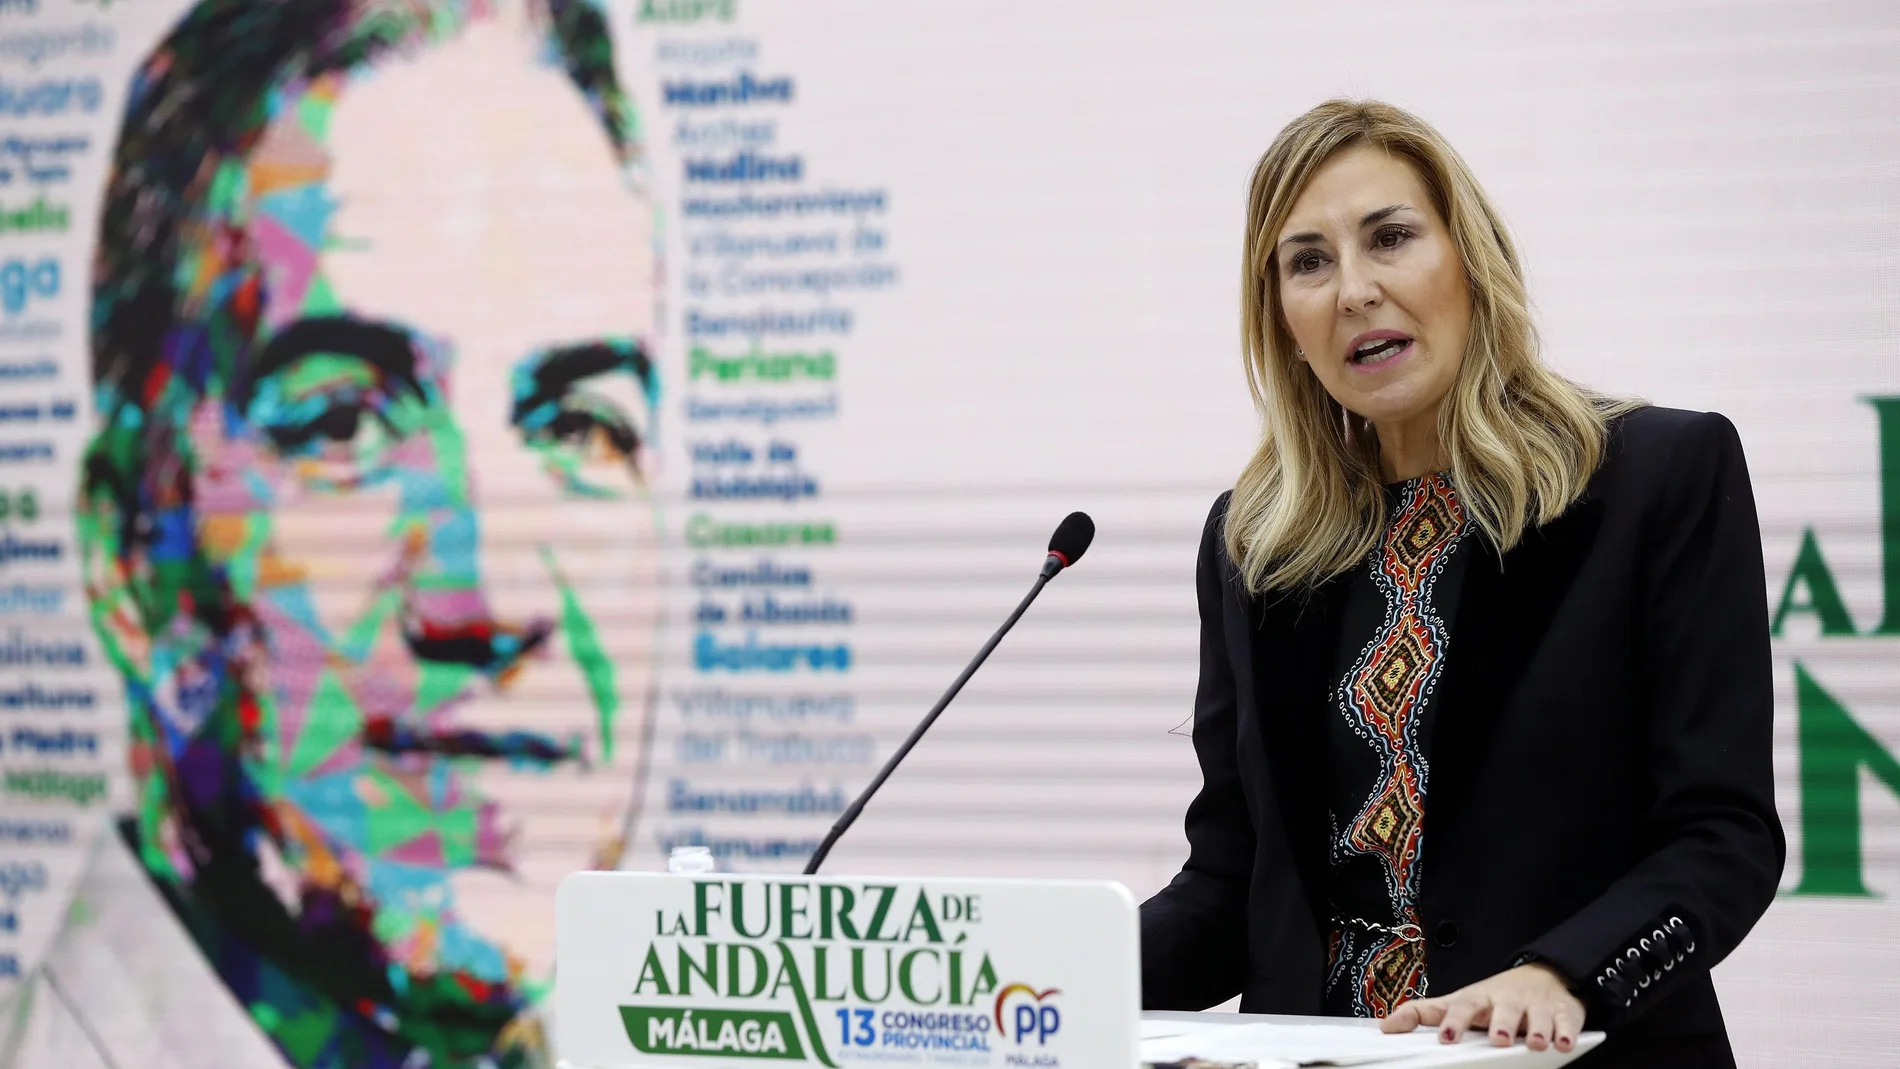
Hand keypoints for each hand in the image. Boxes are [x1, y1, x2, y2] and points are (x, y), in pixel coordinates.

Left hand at [1378, 963, 1584, 1052]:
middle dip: (1501, 1024)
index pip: (1463, 1006)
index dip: (1455, 1021)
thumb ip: (1423, 1014)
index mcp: (1479, 998)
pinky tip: (1563, 1043)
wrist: (1543, 975)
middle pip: (1503, 1010)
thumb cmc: (1493, 997)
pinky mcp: (1562, 1012)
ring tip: (1535, 1043)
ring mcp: (1536, 1005)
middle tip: (1498, 1040)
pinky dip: (1566, 1032)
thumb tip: (1386, 1027)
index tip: (1447, 1038)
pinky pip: (1566, 1022)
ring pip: (1537, 1016)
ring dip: (1536, 1029)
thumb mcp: (1458, 1002)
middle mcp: (1507, 1000)